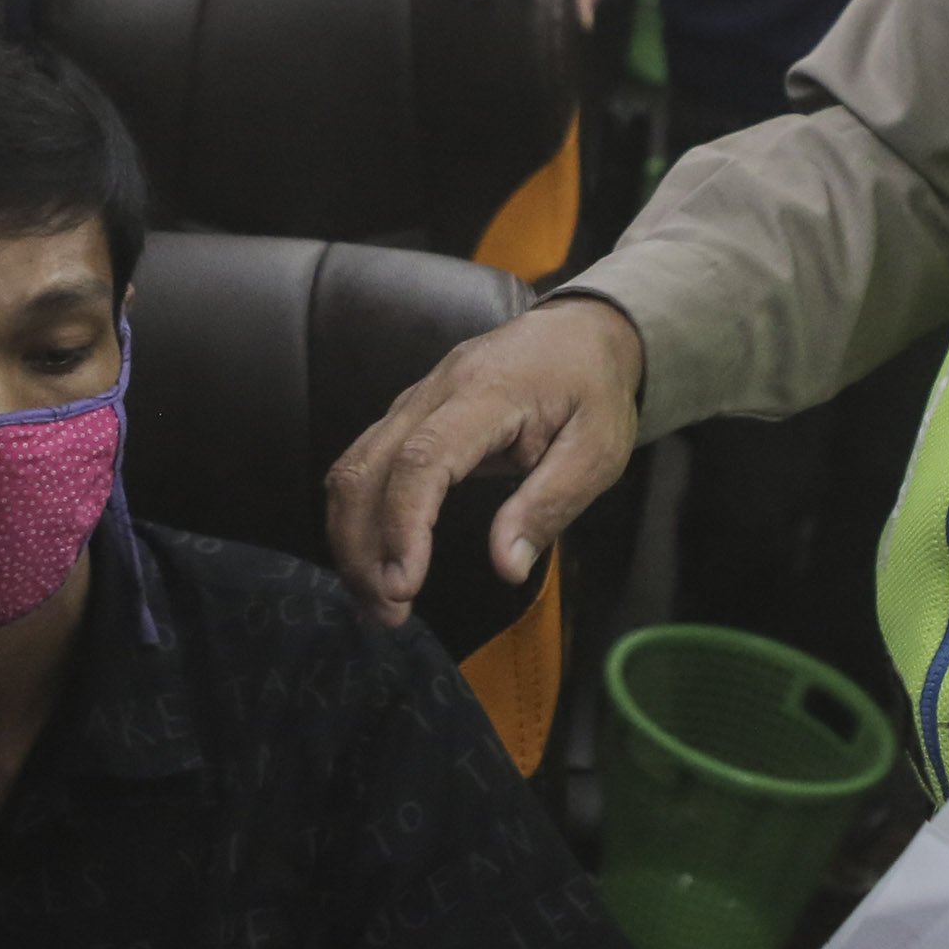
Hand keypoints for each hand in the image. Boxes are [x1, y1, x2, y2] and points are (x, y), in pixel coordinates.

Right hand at [325, 297, 641, 628]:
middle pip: (367, 468)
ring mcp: (412, 401)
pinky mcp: (406, 417)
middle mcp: (433, 392)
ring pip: (352, 468)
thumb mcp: (597, 451)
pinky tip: (375, 563)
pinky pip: (362, 466)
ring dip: (351, 541)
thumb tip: (505, 568)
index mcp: (486, 395)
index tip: (405, 586)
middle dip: (363, 548)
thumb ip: (549, 505)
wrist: (579, 333)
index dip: (404, 525)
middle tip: (389, 614)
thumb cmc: (592, 391)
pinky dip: (357, 520)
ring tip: (377, 602)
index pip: (423, 458)